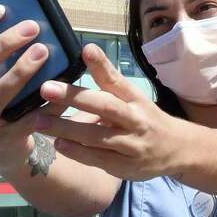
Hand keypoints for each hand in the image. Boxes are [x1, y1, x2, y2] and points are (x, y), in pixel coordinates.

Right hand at [0, 4, 59, 171]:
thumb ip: (5, 53)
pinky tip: (60, 97)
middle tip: (32, 28)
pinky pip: (22, 122)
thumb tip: (33, 20)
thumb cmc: (5, 102)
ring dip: (20, 71)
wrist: (6, 150)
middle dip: (2, 44)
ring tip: (43, 53)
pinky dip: (43, 108)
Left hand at [31, 44, 186, 180]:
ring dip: (67, 128)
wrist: (177, 150)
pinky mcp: (126, 167)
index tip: (85, 49)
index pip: (118, 80)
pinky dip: (77, 151)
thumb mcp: (132, 97)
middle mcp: (136, 120)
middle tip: (46, 88)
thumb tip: (85, 53)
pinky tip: (58, 144)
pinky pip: (98, 159)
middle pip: (106, 107)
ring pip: (97, 136)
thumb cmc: (145, 119)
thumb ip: (108, 80)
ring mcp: (132, 144)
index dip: (102, 65)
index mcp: (136, 99)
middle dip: (76, 97)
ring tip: (39, 121)